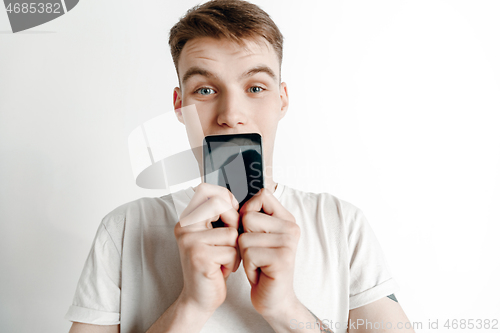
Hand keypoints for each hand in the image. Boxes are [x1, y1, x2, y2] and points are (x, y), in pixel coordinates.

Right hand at [174, 183, 240, 314]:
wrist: (200, 298)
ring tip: (224, 259)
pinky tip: (222, 270)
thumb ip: (220, 216)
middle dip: (234, 220)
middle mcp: (184, 227)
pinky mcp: (199, 256)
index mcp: (187, 220)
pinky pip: (231, 251)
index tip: (233, 209)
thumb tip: (239, 197)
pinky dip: (233, 262)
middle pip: (218, 204)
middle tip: (231, 239)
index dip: (225, 196)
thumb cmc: (212, 266)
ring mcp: (190, 241)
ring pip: (231, 232)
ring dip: (235, 249)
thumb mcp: (215, 236)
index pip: (205, 190)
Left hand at [237, 187, 300, 317]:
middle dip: (243, 239)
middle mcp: (291, 228)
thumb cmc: (262, 266)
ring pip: (244, 237)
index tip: (251, 230)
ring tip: (258, 264)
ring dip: (244, 255)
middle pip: (248, 217)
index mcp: (287, 219)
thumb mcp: (258, 236)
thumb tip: (232, 198)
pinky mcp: (281, 259)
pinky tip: (260, 273)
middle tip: (257, 254)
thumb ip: (253, 216)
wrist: (274, 299)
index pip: (262, 195)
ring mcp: (288, 243)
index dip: (248, 210)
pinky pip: (247, 253)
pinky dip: (247, 266)